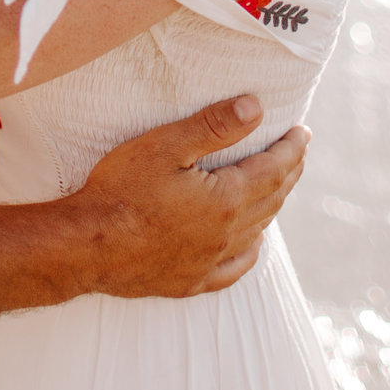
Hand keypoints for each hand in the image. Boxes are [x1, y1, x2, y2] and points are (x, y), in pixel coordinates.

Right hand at [67, 96, 309, 298]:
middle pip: (271, 200)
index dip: (291, 149)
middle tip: (298, 153)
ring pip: (256, 231)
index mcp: (226, 199)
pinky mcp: (189, 281)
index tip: (304, 133)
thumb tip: (256, 108)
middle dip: (288, 173)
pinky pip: (234, 268)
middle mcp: (226, 234)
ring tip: (279, 186)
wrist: (85, 246)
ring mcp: (208, 262)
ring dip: (273, 205)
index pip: (272, 169)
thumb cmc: (120, 191)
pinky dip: (250, 252)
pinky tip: (254, 245)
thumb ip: (213, 126)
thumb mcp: (165, 145)